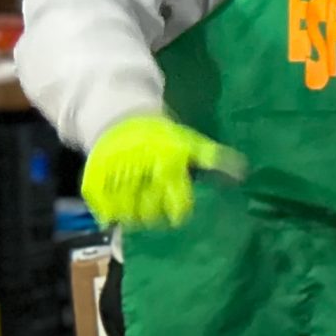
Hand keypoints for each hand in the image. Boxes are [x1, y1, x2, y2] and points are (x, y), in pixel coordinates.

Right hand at [82, 116, 244, 229]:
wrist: (124, 118)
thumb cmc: (164, 136)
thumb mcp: (191, 142)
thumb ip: (213, 158)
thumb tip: (241, 174)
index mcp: (167, 161)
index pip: (176, 198)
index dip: (178, 210)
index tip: (179, 215)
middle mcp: (142, 168)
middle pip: (149, 209)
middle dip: (154, 215)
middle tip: (156, 216)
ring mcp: (116, 173)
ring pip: (125, 209)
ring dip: (133, 216)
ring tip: (138, 216)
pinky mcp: (94, 176)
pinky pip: (99, 202)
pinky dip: (106, 212)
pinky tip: (114, 216)